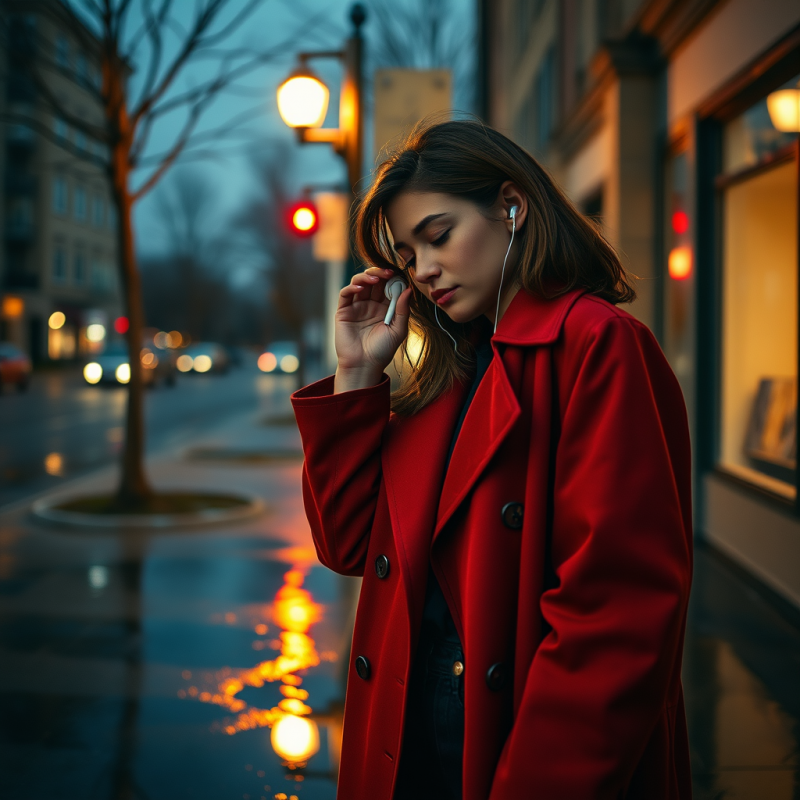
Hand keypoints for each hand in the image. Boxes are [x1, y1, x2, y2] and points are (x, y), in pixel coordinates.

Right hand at [334, 267, 412, 390]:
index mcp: (385, 308)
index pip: (389, 287)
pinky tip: (360, 288)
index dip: (393, 279)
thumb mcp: (398, 330)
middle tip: (388, 272)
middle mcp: (371, 304)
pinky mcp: (343, 311)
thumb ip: (403, 310)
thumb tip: (408, 290)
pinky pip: (345, 294)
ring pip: (360, 283)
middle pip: (374, 281)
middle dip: (381, 273)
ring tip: (376, 278)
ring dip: (367, 276)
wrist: (364, 365)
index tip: (399, 275)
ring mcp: (357, 306)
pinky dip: (352, 287)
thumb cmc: (382, 351)